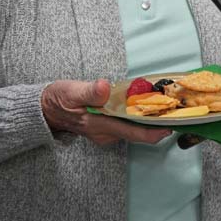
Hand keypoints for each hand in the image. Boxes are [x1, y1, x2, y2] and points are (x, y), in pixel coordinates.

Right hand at [41, 79, 171, 146]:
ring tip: (167, 106)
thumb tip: (104, 88)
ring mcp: (106, 132)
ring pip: (133, 129)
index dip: (155, 131)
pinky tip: (147, 106)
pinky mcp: (106, 127)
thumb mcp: (71, 91)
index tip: (173, 124)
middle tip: (177, 111)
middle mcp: (106, 133)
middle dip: (158, 123)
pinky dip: (139, 117)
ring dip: (150, 120)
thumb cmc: (58, 99)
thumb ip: (89, 91)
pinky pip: (127, 125)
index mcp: (100, 125)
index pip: (134, 132)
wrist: (44, 110)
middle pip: (138, 132)